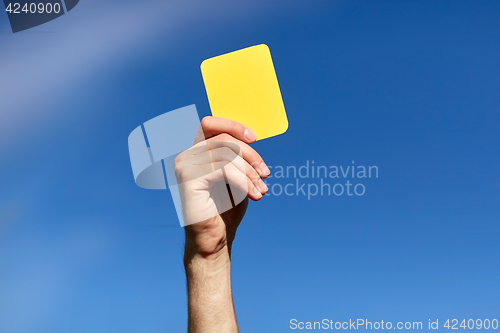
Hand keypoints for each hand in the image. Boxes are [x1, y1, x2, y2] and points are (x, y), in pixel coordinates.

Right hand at [174, 116, 269, 259]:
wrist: (216, 240)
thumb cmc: (226, 209)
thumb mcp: (236, 176)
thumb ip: (237, 156)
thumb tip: (250, 138)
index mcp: (196, 153)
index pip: (210, 124)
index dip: (233, 125)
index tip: (254, 139)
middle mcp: (186, 156)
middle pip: (224, 138)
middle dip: (250, 155)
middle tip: (265, 174)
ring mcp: (184, 166)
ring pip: (226, 153)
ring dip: (249, 172)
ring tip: (261, 190)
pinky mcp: (188, 178)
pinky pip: (222, 168)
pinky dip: (243, 181)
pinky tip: (253, 195)